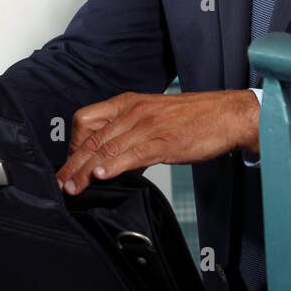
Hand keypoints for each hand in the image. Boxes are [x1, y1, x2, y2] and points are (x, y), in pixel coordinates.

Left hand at [55, 90, 258, 195]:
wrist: (228, 115)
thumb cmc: (195, 118)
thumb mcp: (156, 121)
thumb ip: (133, 140)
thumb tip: (117, 165)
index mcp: (129, 103)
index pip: (87, 120)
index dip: (74, 144)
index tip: (70, 165)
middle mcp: (135, 111)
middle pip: (93, 138)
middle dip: (74, 163)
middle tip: (63, 182)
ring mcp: (148, 125)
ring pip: (108, 149)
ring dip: (87, 171)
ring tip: (75, 187)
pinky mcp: (164, 141)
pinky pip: (134, 154)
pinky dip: (115, 166)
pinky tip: (103, 176)